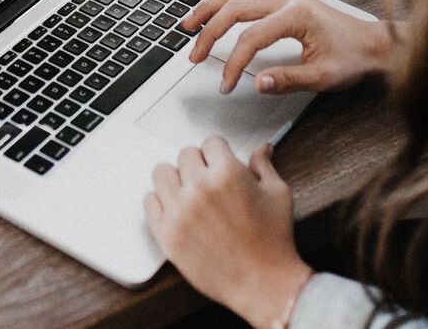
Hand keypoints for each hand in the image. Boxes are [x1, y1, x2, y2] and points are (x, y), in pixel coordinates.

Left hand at [145, 137, 311, 328]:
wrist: (264, 284)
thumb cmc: (274, 241)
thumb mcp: (278, 194)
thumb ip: (263, 166)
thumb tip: (262, 148)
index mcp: (227, 173)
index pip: (210, 142)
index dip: (219, 153)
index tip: (220, 163)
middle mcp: (200, 187)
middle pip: (185, 154)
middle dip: (199, 164)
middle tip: (209, 181)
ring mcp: (180, 210)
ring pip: (162, 172)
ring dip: (176, 179)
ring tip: (189, 192)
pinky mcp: (166, 232)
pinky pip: (150, 201)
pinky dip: (161, 202)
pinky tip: (177, 209)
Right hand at [183, 0, 393, 94]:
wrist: (374, 43)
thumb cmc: (354, 57)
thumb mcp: (324, 77)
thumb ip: (288, 80)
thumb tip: (258, 83)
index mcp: (296, 14)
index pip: (250, 38)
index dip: (233, 63)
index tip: (226, 84)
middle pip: (234, 8)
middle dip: (209, 32)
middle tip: (194, 55)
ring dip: (209, 9)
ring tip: (188, 25)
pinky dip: (223, 3)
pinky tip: (212, 13)